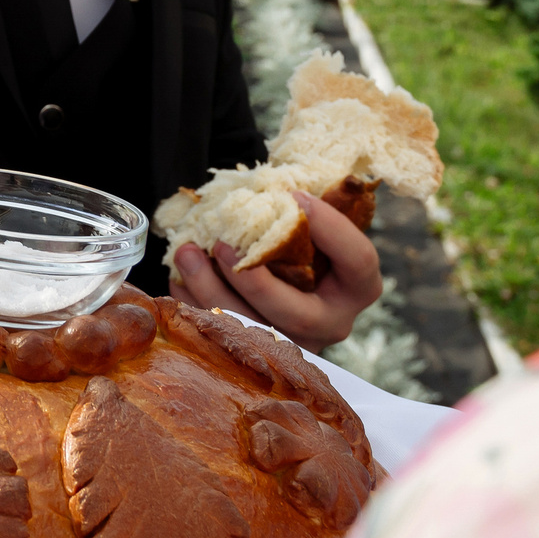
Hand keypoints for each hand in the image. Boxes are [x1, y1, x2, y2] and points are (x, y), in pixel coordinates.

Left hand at [169, 191, 383, 353]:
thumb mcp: (310, 224)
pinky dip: (193, 302)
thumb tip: (265, 186)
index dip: (330, 229)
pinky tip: (179, 275)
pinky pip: (219, 332)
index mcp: (356, 286)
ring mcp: (294, 343)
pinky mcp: (256, 351)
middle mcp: (331, 322)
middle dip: (254, 282)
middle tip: (222, 245)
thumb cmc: (297, 238)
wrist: (282, 268)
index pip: (359, 261)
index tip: (293, 196)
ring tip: (186, 253)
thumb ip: (300, 210)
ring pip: (251, 330)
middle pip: (297, 315)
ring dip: (211, 290)